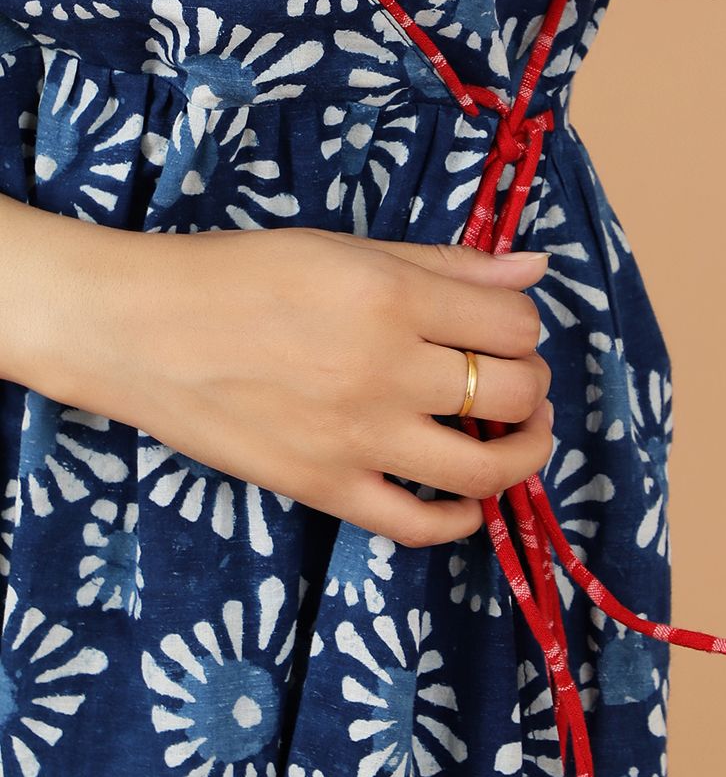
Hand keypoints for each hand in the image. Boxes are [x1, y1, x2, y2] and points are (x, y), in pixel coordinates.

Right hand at [0, 200, 553, 548]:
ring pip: (487, 466)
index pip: (512, 322)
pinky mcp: (324, 490)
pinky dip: (461, 518)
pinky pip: (419, 526)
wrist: (140, 330)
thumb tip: (535, 267)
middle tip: (510, 376)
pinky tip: (466, 498)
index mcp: (391, 297)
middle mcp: (386, 370)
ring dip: (523, 450)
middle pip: (513, 391)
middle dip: (530, 383)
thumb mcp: (344, 250)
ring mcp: (357, 439)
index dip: (523, 324)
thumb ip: (444, 262)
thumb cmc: (239, 276)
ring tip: (515, 433)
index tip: (503, 327)